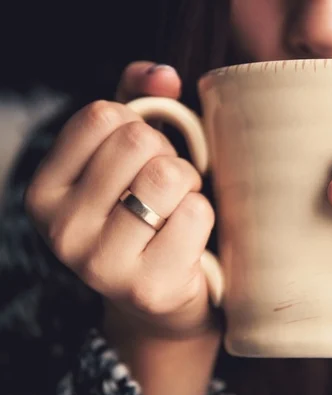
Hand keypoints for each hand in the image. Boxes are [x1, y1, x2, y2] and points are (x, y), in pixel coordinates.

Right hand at [26, 62, 215, 339]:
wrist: (160, 300)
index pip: (102, 116)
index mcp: (45, 193)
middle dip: (167, 157)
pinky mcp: (148, 286)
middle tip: (166, 191)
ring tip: (176, 211)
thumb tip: (163, 74)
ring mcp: (101, 264)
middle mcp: (63, 230)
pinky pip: (196, 213)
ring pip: (169, 175)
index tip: (140, 161)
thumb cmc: (145, 218)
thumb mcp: (127, 160)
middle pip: (138, 142)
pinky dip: (204, 216)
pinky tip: (188, 239)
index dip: (138, 128)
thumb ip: (137, 104)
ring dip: (189, 185)